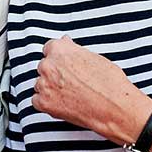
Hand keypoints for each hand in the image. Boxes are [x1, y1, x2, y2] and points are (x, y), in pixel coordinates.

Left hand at [31, 37, 151, 143]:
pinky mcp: (43, 103)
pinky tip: (63, 103)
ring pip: (40, 84)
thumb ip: (74, 51)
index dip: (60, 58)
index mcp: (60, 50)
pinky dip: (47, 103)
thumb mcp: (94, 57)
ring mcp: (44, 84)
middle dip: (55, 74)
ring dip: (50, 88)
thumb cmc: (109, 83)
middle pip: (44, 67)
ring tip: (71, 94)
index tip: (65, 65)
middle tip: (72, 82)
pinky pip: (37, 101)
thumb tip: (66, 44)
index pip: (50, 48)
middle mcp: (48, 65)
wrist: (113, 107)